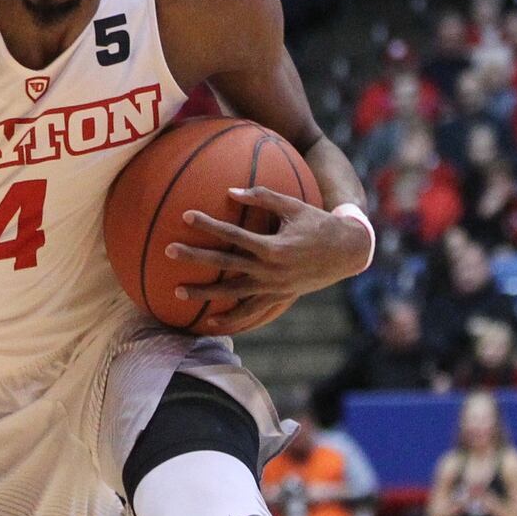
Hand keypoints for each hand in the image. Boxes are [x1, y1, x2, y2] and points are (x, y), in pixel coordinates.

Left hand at [165, 187, 372, 307]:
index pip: (233, 235)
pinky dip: (231, 320)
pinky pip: (251, 312)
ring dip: (204, 295)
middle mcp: (271, 271)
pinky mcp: (279, 298)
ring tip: (176, 292)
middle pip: (225, 265)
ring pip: (232, 295)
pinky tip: (209, 324)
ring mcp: (274, 288)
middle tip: (169, 251)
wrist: (347, 252)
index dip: (209, 224)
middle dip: (195, 258)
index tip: (186, 215)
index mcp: (273, 247)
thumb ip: (261, 196)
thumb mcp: (293, 205)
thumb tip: (230, 191)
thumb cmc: (318, 223)